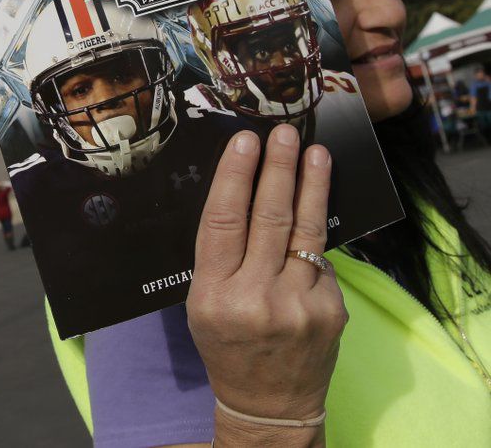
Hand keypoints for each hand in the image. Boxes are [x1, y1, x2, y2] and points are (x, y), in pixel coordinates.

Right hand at [186, 124, 347, 422]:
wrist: (269, 400)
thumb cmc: (226, 343)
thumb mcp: (202, 303)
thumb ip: (221, 256)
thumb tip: (243, 192)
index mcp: (213, 295)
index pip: (224, 222)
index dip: (235, 177)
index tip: (245, 142)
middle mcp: (256, 298)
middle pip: (269, 218)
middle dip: (278, 169)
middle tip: (283, 133)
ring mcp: (299, 305)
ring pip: (305, 231)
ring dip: (311, 185)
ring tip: (314, 151)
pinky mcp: (332, 311)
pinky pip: (321, 259)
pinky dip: (314, 235)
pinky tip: (314, 211)